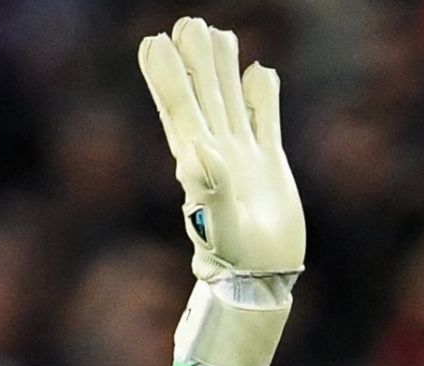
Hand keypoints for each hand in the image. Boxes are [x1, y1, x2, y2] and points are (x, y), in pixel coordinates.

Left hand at [139, 17, 305, 282]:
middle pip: (203, 96)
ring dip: (223, 68)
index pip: (180, 110)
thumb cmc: (235, 262)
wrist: (261, 282)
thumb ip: (209, 190)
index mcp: (198, 164)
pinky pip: (264, 121)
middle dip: (193, 60)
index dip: (167, 77)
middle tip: (186, 23)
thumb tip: (198, 150)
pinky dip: (262, 96)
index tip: (154, 43)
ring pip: (231, 101)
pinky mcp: (269, 165)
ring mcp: (243, 157)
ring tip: (217, 33)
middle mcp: (217, 154)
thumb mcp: (218, 229)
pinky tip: (260, 72)